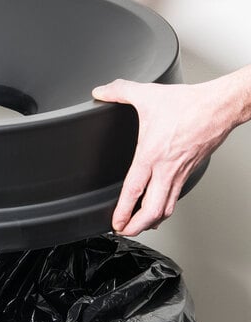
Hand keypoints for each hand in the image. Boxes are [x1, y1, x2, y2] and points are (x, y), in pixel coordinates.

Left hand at [92, 79, 237, 235]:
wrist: (221, 106)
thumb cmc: (189, 104)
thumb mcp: (148, 95)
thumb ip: (120, 91)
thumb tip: (100, 91)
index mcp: (151, 155)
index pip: (134, 191)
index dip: (123, 211)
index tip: (115, 223)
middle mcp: (166, 169)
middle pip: (152, 211)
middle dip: (136, 227)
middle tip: (123, 231)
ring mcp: (179, 173)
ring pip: (166, 209)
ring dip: (150, 222)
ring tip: (137, 226)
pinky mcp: (189, 173)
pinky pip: (174, 198)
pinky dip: (163, 210)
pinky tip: (157, 210)